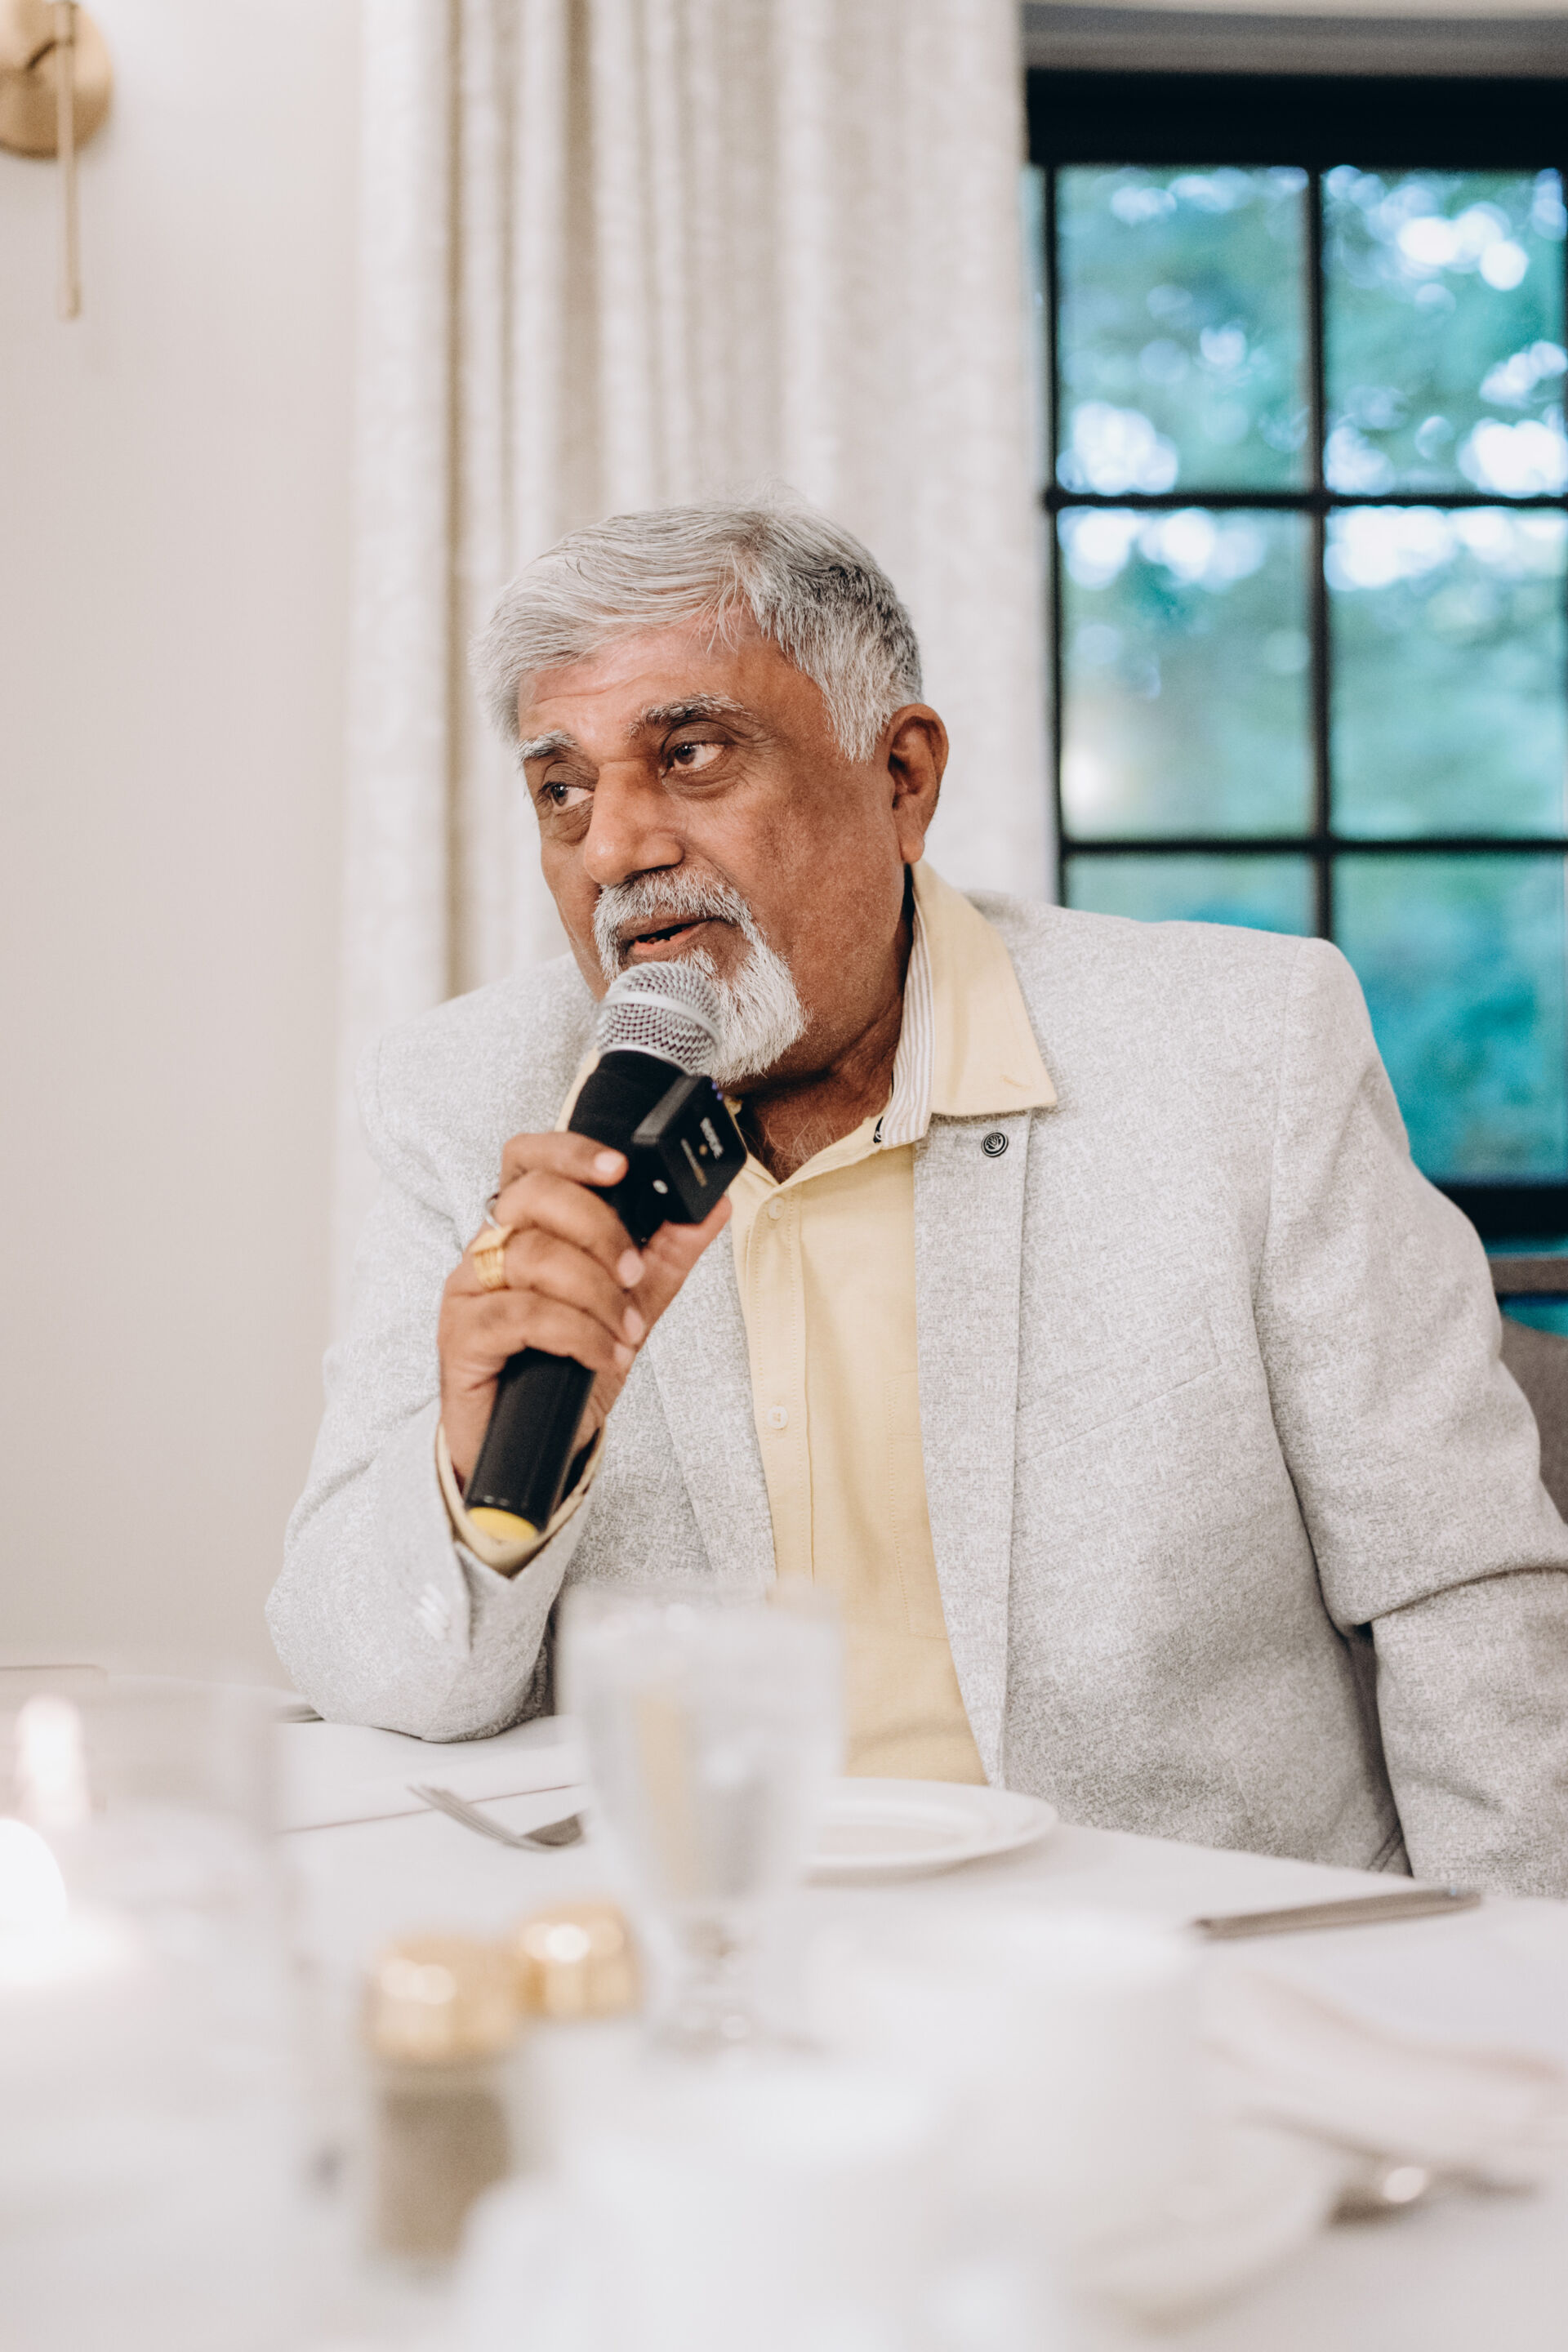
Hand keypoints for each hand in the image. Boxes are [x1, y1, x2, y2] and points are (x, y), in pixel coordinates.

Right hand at [438, 1131, 731, 1489]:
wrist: (531, 1449)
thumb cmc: (564, 1369)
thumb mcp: (628, 1307)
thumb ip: (665, 1257)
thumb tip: (712, 1209)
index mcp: (525, 1229)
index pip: (529, 1159)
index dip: (571, 1151)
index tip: (620, 1168)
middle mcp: (491, 1248)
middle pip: (534, 1197)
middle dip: (599, 1231)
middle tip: (633, 1274)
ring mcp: (470, 1289)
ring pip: (534, 1257)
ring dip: (596, 1295)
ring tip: (625, 1333)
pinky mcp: (461, 1333)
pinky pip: (522, 1314)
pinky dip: (577, 1334)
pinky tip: (603, 1356)